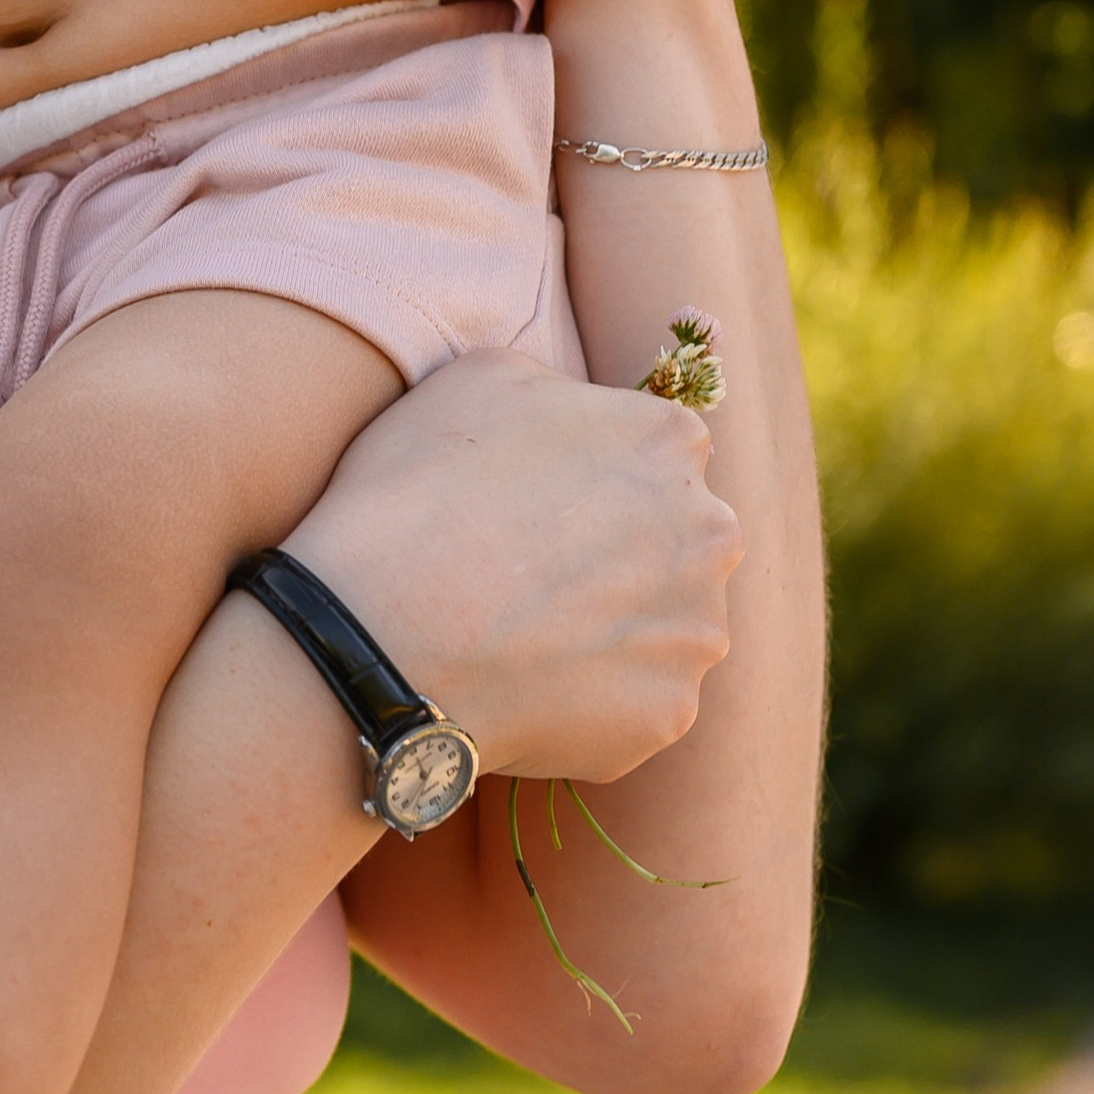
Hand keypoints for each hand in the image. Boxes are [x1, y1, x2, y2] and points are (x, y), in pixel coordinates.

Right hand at [282, 347, 740, 781]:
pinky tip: (528, 689)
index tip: (537, 509)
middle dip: (618, 558)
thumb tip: (576, 417)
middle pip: (673, 543)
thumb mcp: (476, 380)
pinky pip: (636, 703)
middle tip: (531, 580)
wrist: (383, 637)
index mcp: (669, 440)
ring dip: (610, 632)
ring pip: (662, 627)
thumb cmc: (416, 496)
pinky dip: (590, 700)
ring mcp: (696, 631)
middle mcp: (710, 534)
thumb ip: (557, 391)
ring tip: (525, 641)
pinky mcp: (669, 713)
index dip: (588, 481)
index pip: (650, 455)